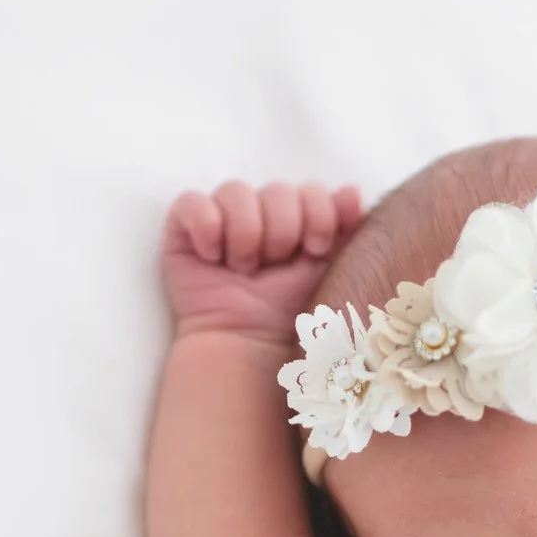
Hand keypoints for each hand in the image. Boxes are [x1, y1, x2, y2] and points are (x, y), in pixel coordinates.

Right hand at [162, 180, 366, 344]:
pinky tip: (212, 256)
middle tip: (273, 266)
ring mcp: (221, 219)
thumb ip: (345, 228)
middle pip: (277, 189)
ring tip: (242, 269)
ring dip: (245, 233)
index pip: (311, 189)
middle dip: (282, 231)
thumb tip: (352, 190)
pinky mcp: (184, 230)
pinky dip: (206, 226)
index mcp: (298, 219)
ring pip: (236, 191)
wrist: (251, 346)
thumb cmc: (293, 315)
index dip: (317, 214)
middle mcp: (261, 214)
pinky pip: (192, 203)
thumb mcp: (331, 269)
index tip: (314, 250)